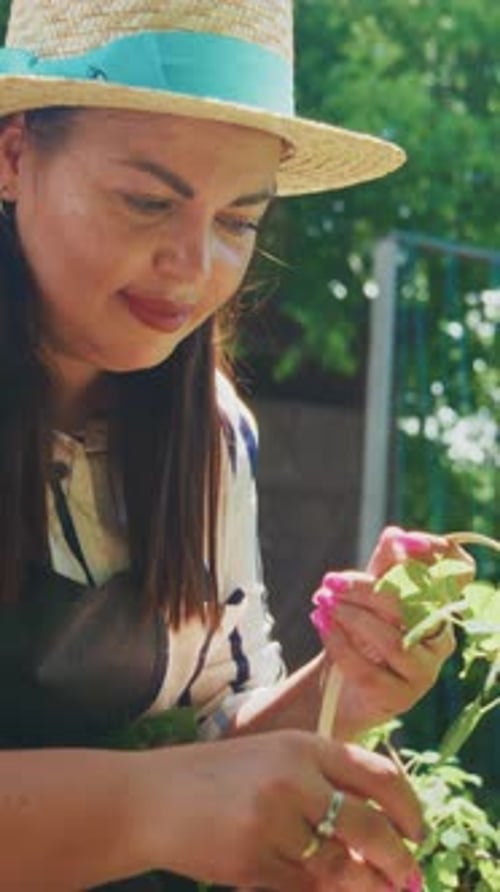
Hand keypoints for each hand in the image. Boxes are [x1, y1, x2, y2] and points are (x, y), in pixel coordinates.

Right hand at [137, 729, 422, 890]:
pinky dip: (313, 890)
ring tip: (372, 888)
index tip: (417, 834)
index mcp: (303, 745)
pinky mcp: (253, 859)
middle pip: (370, 827)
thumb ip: (324, 786)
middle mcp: (294, 777)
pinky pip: (303, 886)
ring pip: (339, 866)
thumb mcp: (274, 760)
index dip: (409, 809)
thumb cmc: (219, 778)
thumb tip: (384, 832)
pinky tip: (314, 883)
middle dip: (396, 859)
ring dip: (363, 885)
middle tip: (407, 875)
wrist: (152, 798)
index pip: (378, 775)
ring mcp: (273, 819)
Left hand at [312, 526, 473, 737]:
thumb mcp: (370, 593)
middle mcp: (440, 638)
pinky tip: (320, 622)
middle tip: (330, 581)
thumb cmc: (361, 632)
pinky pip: (369, 671)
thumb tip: (395, 534)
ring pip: (394, 642)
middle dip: (367, 589)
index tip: (403, 541)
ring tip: (322, 603)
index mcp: (440, 605)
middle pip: (414, 607)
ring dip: (352, 617)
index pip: (460, 574)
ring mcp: (424, 672)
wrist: (339, 685)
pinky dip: (339, 643)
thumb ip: (385, 566)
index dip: (440, 554)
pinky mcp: (401, 699)